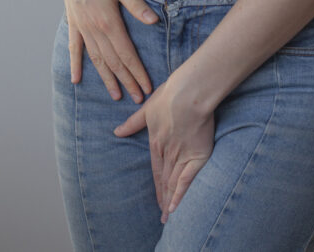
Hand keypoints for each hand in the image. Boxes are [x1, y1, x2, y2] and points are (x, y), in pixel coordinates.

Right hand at [49, 0, 159, 102]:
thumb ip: (135, 4)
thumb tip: (153, 21)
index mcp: (108, 21)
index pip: (127, 54)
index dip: (137, 73)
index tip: (146, 88)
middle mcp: (94, 29)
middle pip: (114, 62)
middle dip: (127, 82)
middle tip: (138, 99)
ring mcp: (82, 28)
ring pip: (97, 60)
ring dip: (107, 78)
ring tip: (115, 95)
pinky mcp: (73, 23)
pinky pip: (75, 48)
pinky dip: (76, 64)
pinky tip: (76, 79)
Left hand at [112, 76, 215, 223]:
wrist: (189, 94)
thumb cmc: (170, 96)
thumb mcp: (146, 109)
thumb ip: (133, 123)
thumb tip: (117, 132)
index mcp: (155, 143)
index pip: (155, 170)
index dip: (156, 186)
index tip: (156, 199)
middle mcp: (166, 153)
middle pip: (164, 181)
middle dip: (162, 200)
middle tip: (162, 218)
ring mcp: (181, 156)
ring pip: (173, 183)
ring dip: (169, 201)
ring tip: (168, 217)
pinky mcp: (196, 156)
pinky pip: (186, 180)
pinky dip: (180, 195)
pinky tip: (176, 208)